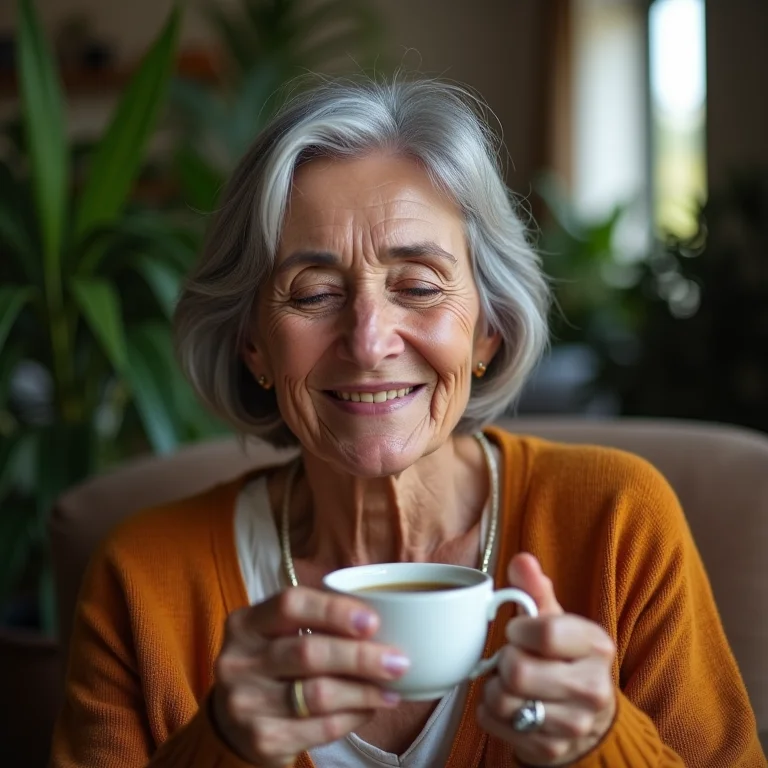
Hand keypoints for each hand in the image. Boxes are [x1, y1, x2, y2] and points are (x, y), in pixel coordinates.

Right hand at [211, 587, 408, 766]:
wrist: (234, 726)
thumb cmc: (273, 667)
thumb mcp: (279, 636)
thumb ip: (316, 623)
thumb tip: (381, 624)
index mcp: (245, 623)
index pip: (291, 604)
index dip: (334, 610)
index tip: (373, 621)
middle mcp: (238, 661)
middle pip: (308, 652)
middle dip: (360, 656)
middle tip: (398, 660)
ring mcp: (246, 703)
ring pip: (319, 694)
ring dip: (364, 691)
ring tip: (391, 688)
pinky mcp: (261, 740)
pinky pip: (321, 727)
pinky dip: (354, 716)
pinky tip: (370, 708)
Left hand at [477, 554, 616, 765]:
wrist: (589, 718)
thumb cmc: (565, 658)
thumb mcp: (558, 621)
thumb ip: (536, 590)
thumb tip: (521, 559)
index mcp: (596, 646)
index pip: (546, 632)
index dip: (519, 629)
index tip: (518, 630)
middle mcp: (592, 688)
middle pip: (518, 671)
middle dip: (504, 661)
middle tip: (511, 658)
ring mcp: (573, 724)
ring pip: (503, 701)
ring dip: (494, 688)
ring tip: (508, 681)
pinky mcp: (551, 750)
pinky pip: (496, 725)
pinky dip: (490, 712)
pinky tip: (508, 704)